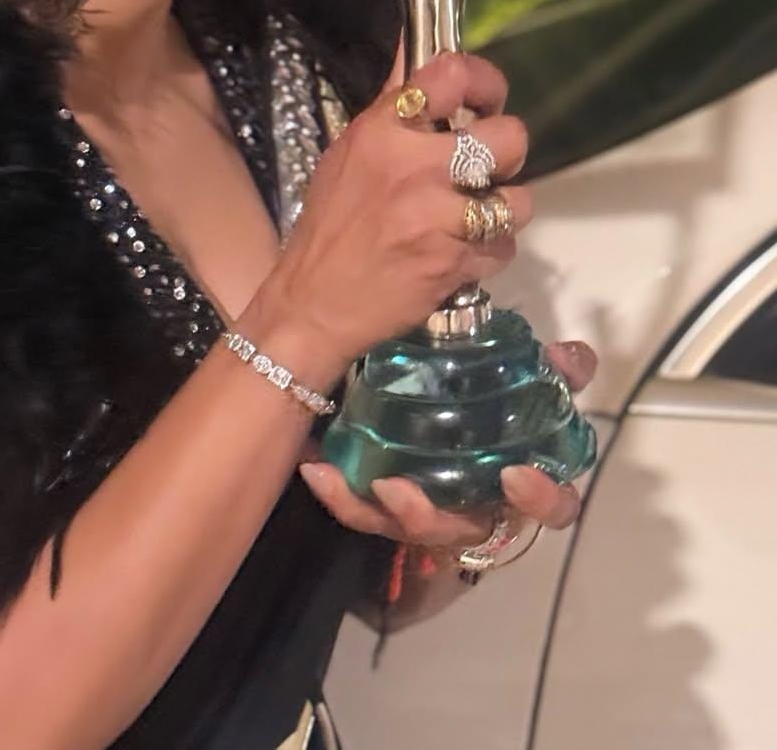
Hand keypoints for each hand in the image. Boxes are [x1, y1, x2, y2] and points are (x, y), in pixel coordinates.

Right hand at [253, 52, 533, 381]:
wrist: (313, 304)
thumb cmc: (331, 224)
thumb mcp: (348, 151)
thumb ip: (390, 104)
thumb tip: (413, 42)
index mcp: (383, 131)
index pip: (452, 74)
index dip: (485, 82)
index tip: (484, 101)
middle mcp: (414, 167)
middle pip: (508, 137)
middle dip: (504, 154)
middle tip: (482, 169)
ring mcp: (438, 218)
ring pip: (517, 199)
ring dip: (501, 210)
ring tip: (473, 217)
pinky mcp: (455, 263)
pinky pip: (504, 246)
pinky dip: (489, 251)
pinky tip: (460, 253)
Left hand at [298, 339, 597, 548]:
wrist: (423, 384)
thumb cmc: (489, 393)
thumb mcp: (522, 373)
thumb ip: (552, 368)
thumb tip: (571, 357)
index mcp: (520, 477)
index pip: (550, 505)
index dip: (542, 500)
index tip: (517, 475)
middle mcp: (476, 504)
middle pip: (467, 533)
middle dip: (435, 520)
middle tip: (404, 493)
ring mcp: (428, 508)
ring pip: (408, 526)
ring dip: (385, 509)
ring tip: (365, 479)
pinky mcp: (385, 502)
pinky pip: (363, 509)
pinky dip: (342, 493)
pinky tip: (317, 467)